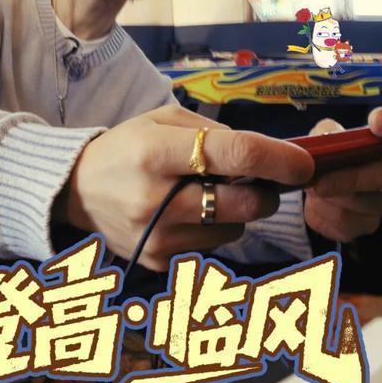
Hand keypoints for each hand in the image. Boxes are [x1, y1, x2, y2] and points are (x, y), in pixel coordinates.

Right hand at [56, 104, 313, 269]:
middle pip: (246, 203)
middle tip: (262, 179)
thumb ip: (215, 134)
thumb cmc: (126, 147)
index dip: (279, 159)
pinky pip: (214, 246)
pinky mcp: (160, 261)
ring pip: (235, 228)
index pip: (235, 156)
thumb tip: (269, 154)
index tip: (305, 163)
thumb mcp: (163, 121)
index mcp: (156, 153)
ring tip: (209, 193)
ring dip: (238, 211)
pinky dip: (215, 229)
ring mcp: (158, 237)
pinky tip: (191, 213)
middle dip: (267, 191)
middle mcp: (157, 200)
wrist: (76, 190)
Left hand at [303, 107, 381, 242]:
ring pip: (364, 206)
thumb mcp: (318, 139)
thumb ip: (323, 135)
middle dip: (348, 180)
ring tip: (312, 191)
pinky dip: (325, 216)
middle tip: (319, 183)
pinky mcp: (365, 225)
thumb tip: (325, 141)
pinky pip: (348, 225)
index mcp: (381, 143)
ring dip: (332, 200)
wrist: (310, 187)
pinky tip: (316, 206)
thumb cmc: (322, 158)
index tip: (376, 124)